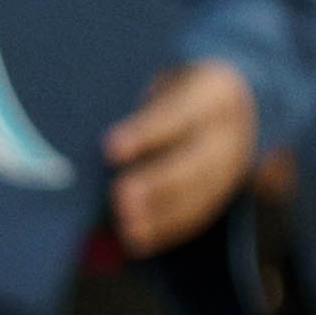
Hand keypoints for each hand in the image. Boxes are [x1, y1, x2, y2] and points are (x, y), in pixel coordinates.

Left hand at [105, 57, 260, 253]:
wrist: (227, 95)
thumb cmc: (168, 84)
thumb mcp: (157, 74)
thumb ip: (131, 99)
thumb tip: (79, 126)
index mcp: (212, 88)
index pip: (180, 110)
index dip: (146, 131)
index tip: (110, 149)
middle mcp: (230, 126)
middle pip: (198, 157)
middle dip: (158, 181)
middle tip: (120, 197)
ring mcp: (236, 159)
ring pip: (204, 190)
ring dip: (164, 213)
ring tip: (128, 229)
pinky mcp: (226, 185)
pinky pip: (203, 210)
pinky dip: (170, 227)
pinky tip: (139, 240)